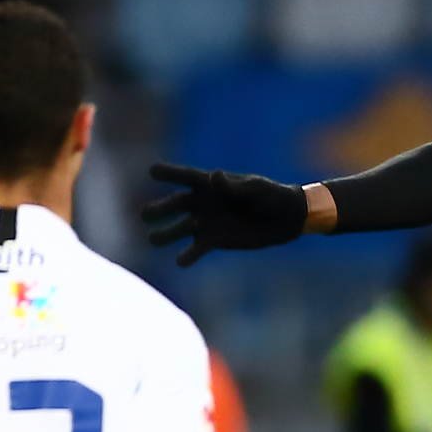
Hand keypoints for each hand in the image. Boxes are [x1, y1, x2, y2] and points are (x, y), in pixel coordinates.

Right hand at [143, 164, 307, 266]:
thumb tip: (214, 176)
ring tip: (153, 239)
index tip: (152, 171)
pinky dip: (187, 256)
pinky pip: (195, 249)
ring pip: (178, 229)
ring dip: (165, 234)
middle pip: (174, 204)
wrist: (286, 218)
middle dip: (159, 209)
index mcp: (209, 183)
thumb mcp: (255, 189)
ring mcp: (204, 222)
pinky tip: (181, 261)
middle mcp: (201, 202)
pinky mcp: (212, 241)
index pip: (185, 176)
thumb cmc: (271, 196)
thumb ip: (233, 186)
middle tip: (146, 214)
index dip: (169, 173)